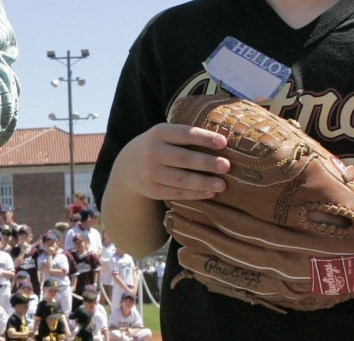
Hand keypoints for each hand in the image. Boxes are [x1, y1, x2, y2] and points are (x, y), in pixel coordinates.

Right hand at [112, 123, 229, 201]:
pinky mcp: (152, 190)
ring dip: (203, 182)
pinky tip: (210, 193)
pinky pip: (176, 193)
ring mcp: (150, 173)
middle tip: (226, 166)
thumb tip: (222, 142)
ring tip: (222, 184)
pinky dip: (195, 194)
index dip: (204, 138)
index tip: (224, 143)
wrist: (127, 166)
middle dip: (206, 163)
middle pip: (184, 159)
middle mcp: (152, 152)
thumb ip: (185, 135)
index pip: (184, 134)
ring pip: (181, 179)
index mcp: (158, 133)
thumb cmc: (157, 146)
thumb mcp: (164, 134)